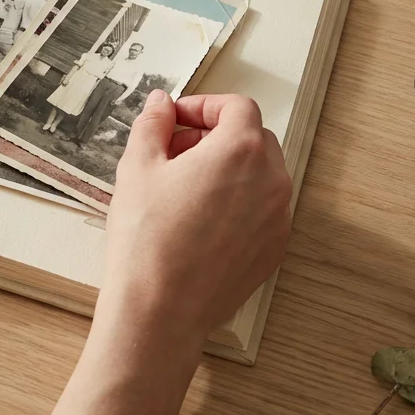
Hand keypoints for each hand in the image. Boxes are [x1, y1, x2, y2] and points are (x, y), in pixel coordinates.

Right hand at [41, 91, 291, 414]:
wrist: (160, 309)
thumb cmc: (148, 241)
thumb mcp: (137, 167)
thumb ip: (153, 124)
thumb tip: (161, 104)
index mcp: (240, 151)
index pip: (236, 107)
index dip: (202, 106)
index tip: (175, 119)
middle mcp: (271, 181)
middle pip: (252, 137)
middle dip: (214, 136)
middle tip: (174, 152)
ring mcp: (277, 218)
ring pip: (260, 175)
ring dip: (227, 169)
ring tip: (182, 188)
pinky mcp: (272, 249)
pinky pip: (261, 210)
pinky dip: (237, 202)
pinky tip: (197, 220)